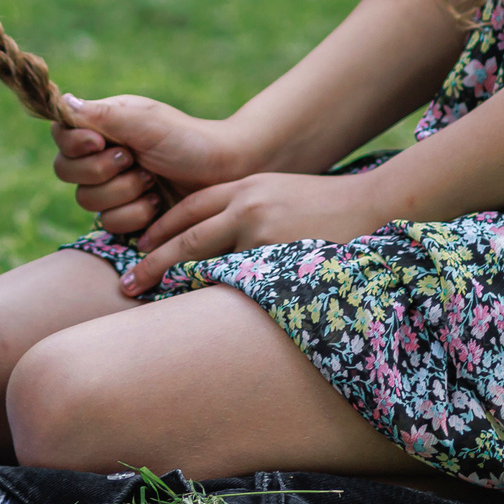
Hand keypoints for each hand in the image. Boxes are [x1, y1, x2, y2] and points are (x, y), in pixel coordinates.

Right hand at [53, 93, 247, 234]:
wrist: (228, 175)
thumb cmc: (191, 141)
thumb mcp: (148, 123)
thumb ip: (104, 116)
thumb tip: (65, 101)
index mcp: (104, 126)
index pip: (61, 135)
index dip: (74, 143)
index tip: (99, 142)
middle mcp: (102, 156)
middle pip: (66, 171)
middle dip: (102, 170)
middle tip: (134, 161)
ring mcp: (113, 188)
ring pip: (87, 200)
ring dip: (124, 192)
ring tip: (153, 181)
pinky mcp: (127, 216)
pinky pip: (110, 224)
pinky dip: (136, 214)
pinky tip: (158, 203)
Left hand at [118, 167, 395, 296]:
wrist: (375, 204)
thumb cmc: (328, 207)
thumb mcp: (280, 196)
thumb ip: (247, 214)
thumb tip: (219, 242)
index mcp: (245, 188)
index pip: (189, 210)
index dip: (160, 231)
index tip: (138, 250)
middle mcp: (247, 204)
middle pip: (185, 234)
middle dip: (152, 260)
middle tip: (127, 285)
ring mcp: (261, 229)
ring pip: (204, 258)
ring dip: (174, 279)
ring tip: (146, 301)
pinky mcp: (278, 253)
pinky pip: (237, 279)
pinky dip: (214, 293)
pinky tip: (195, 315)